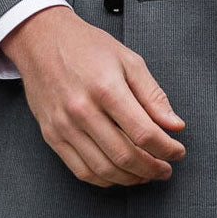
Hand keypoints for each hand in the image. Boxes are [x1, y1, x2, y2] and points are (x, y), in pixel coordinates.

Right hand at [1, 5, 185, 186]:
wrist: (38, 38)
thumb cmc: (87, 47)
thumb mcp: (129, 62)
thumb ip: (154, 97)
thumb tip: (175, 126)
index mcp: (105, 89)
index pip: (145, 134)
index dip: (167, 149)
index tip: (178, 152)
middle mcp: (81, 110)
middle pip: (126, 156)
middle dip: (153, 169)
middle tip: (165, 169)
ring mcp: (64, 125)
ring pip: (105, 169)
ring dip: (132, 178)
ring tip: (147, 173)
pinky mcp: (51, 134)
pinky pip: (82, 170)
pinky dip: (106, 179)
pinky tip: (121, 174)